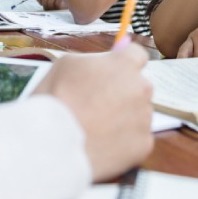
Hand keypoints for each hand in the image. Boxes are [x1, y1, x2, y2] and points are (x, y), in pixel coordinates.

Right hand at [34, 44, 153, 181]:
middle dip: (123, 92)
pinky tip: (102, 143)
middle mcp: (141, 88)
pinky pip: (137, 138)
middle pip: (139, 86)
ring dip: (124, 117)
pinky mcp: (143, 144)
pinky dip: (124, 141)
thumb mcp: (67, 64)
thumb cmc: (56, 100)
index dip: (124, 64)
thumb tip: (104, 62)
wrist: (53, 144)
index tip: (114, 72)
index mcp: (124, 64)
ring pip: (138, 113)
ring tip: (96, 127)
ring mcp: (144, 117)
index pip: (137, 55)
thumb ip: (92, 60)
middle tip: (98, 104)